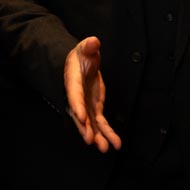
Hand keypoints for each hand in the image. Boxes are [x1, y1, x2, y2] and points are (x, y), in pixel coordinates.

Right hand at [63, 36, 121, 152]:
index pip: (74, 95)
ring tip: (105, 148)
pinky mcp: (94, 109)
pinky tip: (116, 144)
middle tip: (90, 140)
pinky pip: (101, 124)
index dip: (77, 106)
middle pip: (80, 115)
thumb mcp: (85, 48)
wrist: (82, 63)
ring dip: (98, 136)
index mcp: (73, 82)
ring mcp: (86, 105)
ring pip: (90, 124)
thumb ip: (88, 46)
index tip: (81, 118)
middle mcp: (77, 97)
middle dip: (85, 128)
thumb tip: (93, 42)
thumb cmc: (82, 56)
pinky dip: (108, 134)